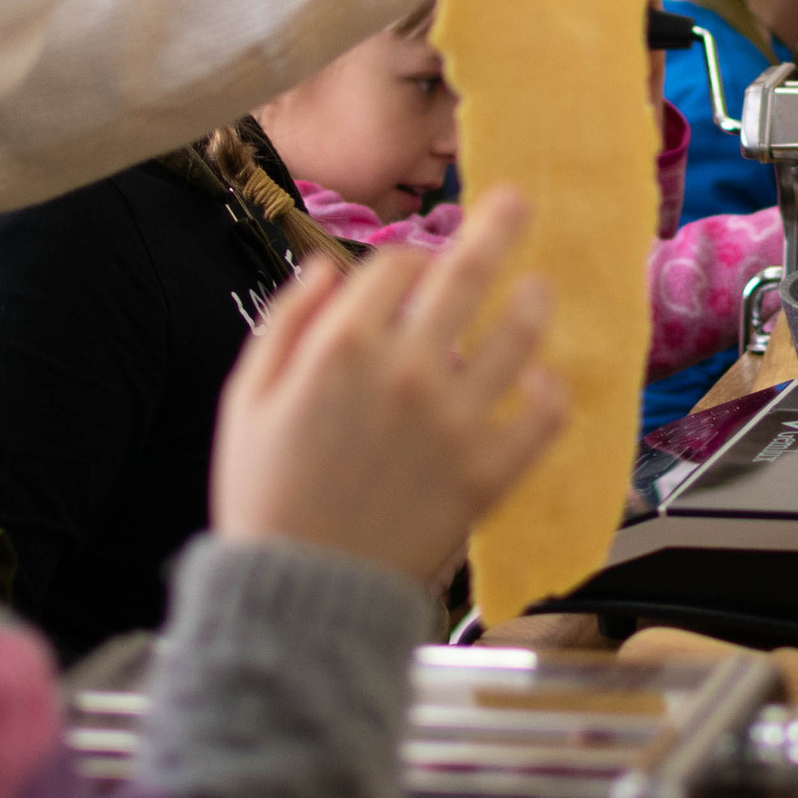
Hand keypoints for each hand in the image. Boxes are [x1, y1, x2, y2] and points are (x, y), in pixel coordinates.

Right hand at [209, 190, 566, 583]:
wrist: (299, 595)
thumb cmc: (266, 496)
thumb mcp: (246, 398)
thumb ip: (286, 322)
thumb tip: (324, 267)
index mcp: (343, 345)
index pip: (397, 266)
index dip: (410, 258)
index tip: (420, 267)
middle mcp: (406, 369)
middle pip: (468, 273)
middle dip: (497, 225)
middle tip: (517, 202)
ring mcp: (455, 419)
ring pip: (519, 333)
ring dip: (535, 300)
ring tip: (541, 290)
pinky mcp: (488, 471)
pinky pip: (542, 416)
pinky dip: (550, 392)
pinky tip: (545, 381)